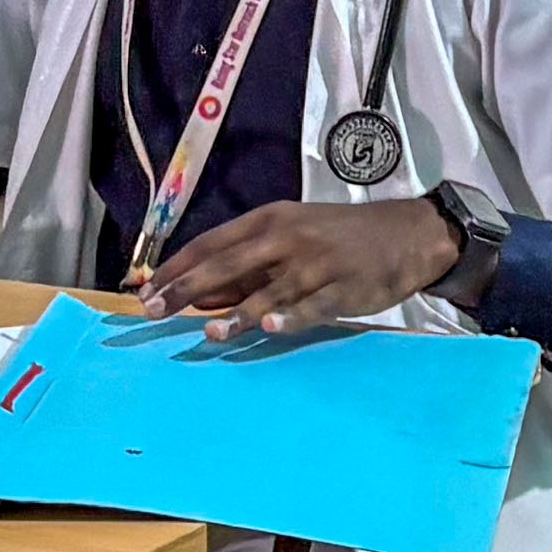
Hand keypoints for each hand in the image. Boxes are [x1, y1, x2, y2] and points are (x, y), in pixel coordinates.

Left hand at [141, 195, 462, 339]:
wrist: (406, 233)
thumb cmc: (339, 237)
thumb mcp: (291, 235)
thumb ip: (247, 264)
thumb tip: (196, 293)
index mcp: (269, 220)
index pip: (211, 243)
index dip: (176, 267)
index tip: (144, 290)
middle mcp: (287, 238)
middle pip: (227, 264)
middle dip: (187, 289)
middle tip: (154, 311)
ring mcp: (316, 264)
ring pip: (267, 290)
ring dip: (236, 312)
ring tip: (208, 332)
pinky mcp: (343, 287)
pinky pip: (311, 306)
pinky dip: (290, 316)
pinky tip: (269, 327)